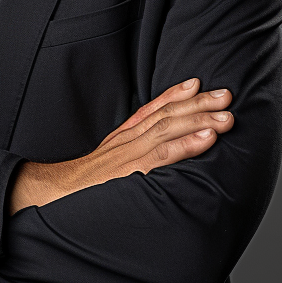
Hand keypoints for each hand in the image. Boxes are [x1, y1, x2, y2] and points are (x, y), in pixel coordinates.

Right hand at [8, 78, 232, 213]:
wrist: (55, 198)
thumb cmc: (86, 189)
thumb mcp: (107, 165)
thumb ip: (129, 154)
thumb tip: (155, 153)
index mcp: (123, 138)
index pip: (152, 109)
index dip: (175, 94)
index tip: (197, 83)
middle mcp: (127, 141)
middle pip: (166, 114)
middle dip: (198, 104)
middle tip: (226, 95)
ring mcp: (129, 155)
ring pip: (169, 129)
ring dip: (200, 119)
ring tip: (226, 115)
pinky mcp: (132, 173)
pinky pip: (162, 156)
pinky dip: (186, 144)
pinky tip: (208, 139)